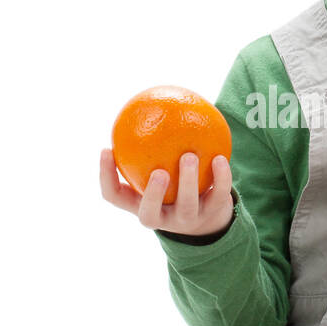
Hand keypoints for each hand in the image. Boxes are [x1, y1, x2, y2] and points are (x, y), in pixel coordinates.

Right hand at [100, 148, 234, 239]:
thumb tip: (141, 105)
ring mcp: (187, 219)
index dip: (106, 176)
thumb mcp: (155, 170)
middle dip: (153, 194)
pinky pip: (218, 195)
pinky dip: (220, 177)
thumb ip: (146, 147)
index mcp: (140, 206)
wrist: (207, 217)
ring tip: (189, 155)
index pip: (114, 196)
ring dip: (188, 180)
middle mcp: (161, 218)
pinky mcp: (213, 214)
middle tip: (158, 171)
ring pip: (187, 205)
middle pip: (150, 214)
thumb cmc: (173, 184)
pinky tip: (219, 157)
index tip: (106, 149)